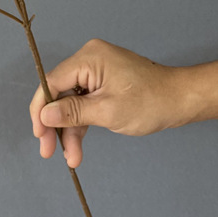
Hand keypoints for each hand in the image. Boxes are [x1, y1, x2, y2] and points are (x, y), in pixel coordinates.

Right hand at [29, 39, 187, 167]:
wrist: (179, 100)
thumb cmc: (149, 103)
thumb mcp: (107, 111)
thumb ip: (72, 112)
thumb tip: (44, 115)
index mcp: (88, 57)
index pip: (52, 82)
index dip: (40, 109)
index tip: (38, 136)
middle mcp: (88, 58)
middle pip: (60, 92)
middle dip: (55, 124)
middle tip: (48, 152)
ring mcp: (96, 68)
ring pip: (71, 100)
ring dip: (70, 129)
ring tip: (72, 158)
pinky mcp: (103, 80)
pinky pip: (84, 100)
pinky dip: (82, 122)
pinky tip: (78, 146)